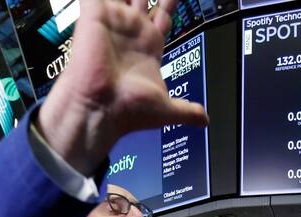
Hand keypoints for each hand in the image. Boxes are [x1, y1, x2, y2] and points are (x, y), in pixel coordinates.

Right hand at [38, 0, 208, 174]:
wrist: (100, 110)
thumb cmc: (127, 110)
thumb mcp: (166, 110)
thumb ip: (187, 110)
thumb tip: (205, 120)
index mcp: (149, 46)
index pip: (163, 15)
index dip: (171, 3)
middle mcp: (132, 32)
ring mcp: (114, 22)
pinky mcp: (95, 15)